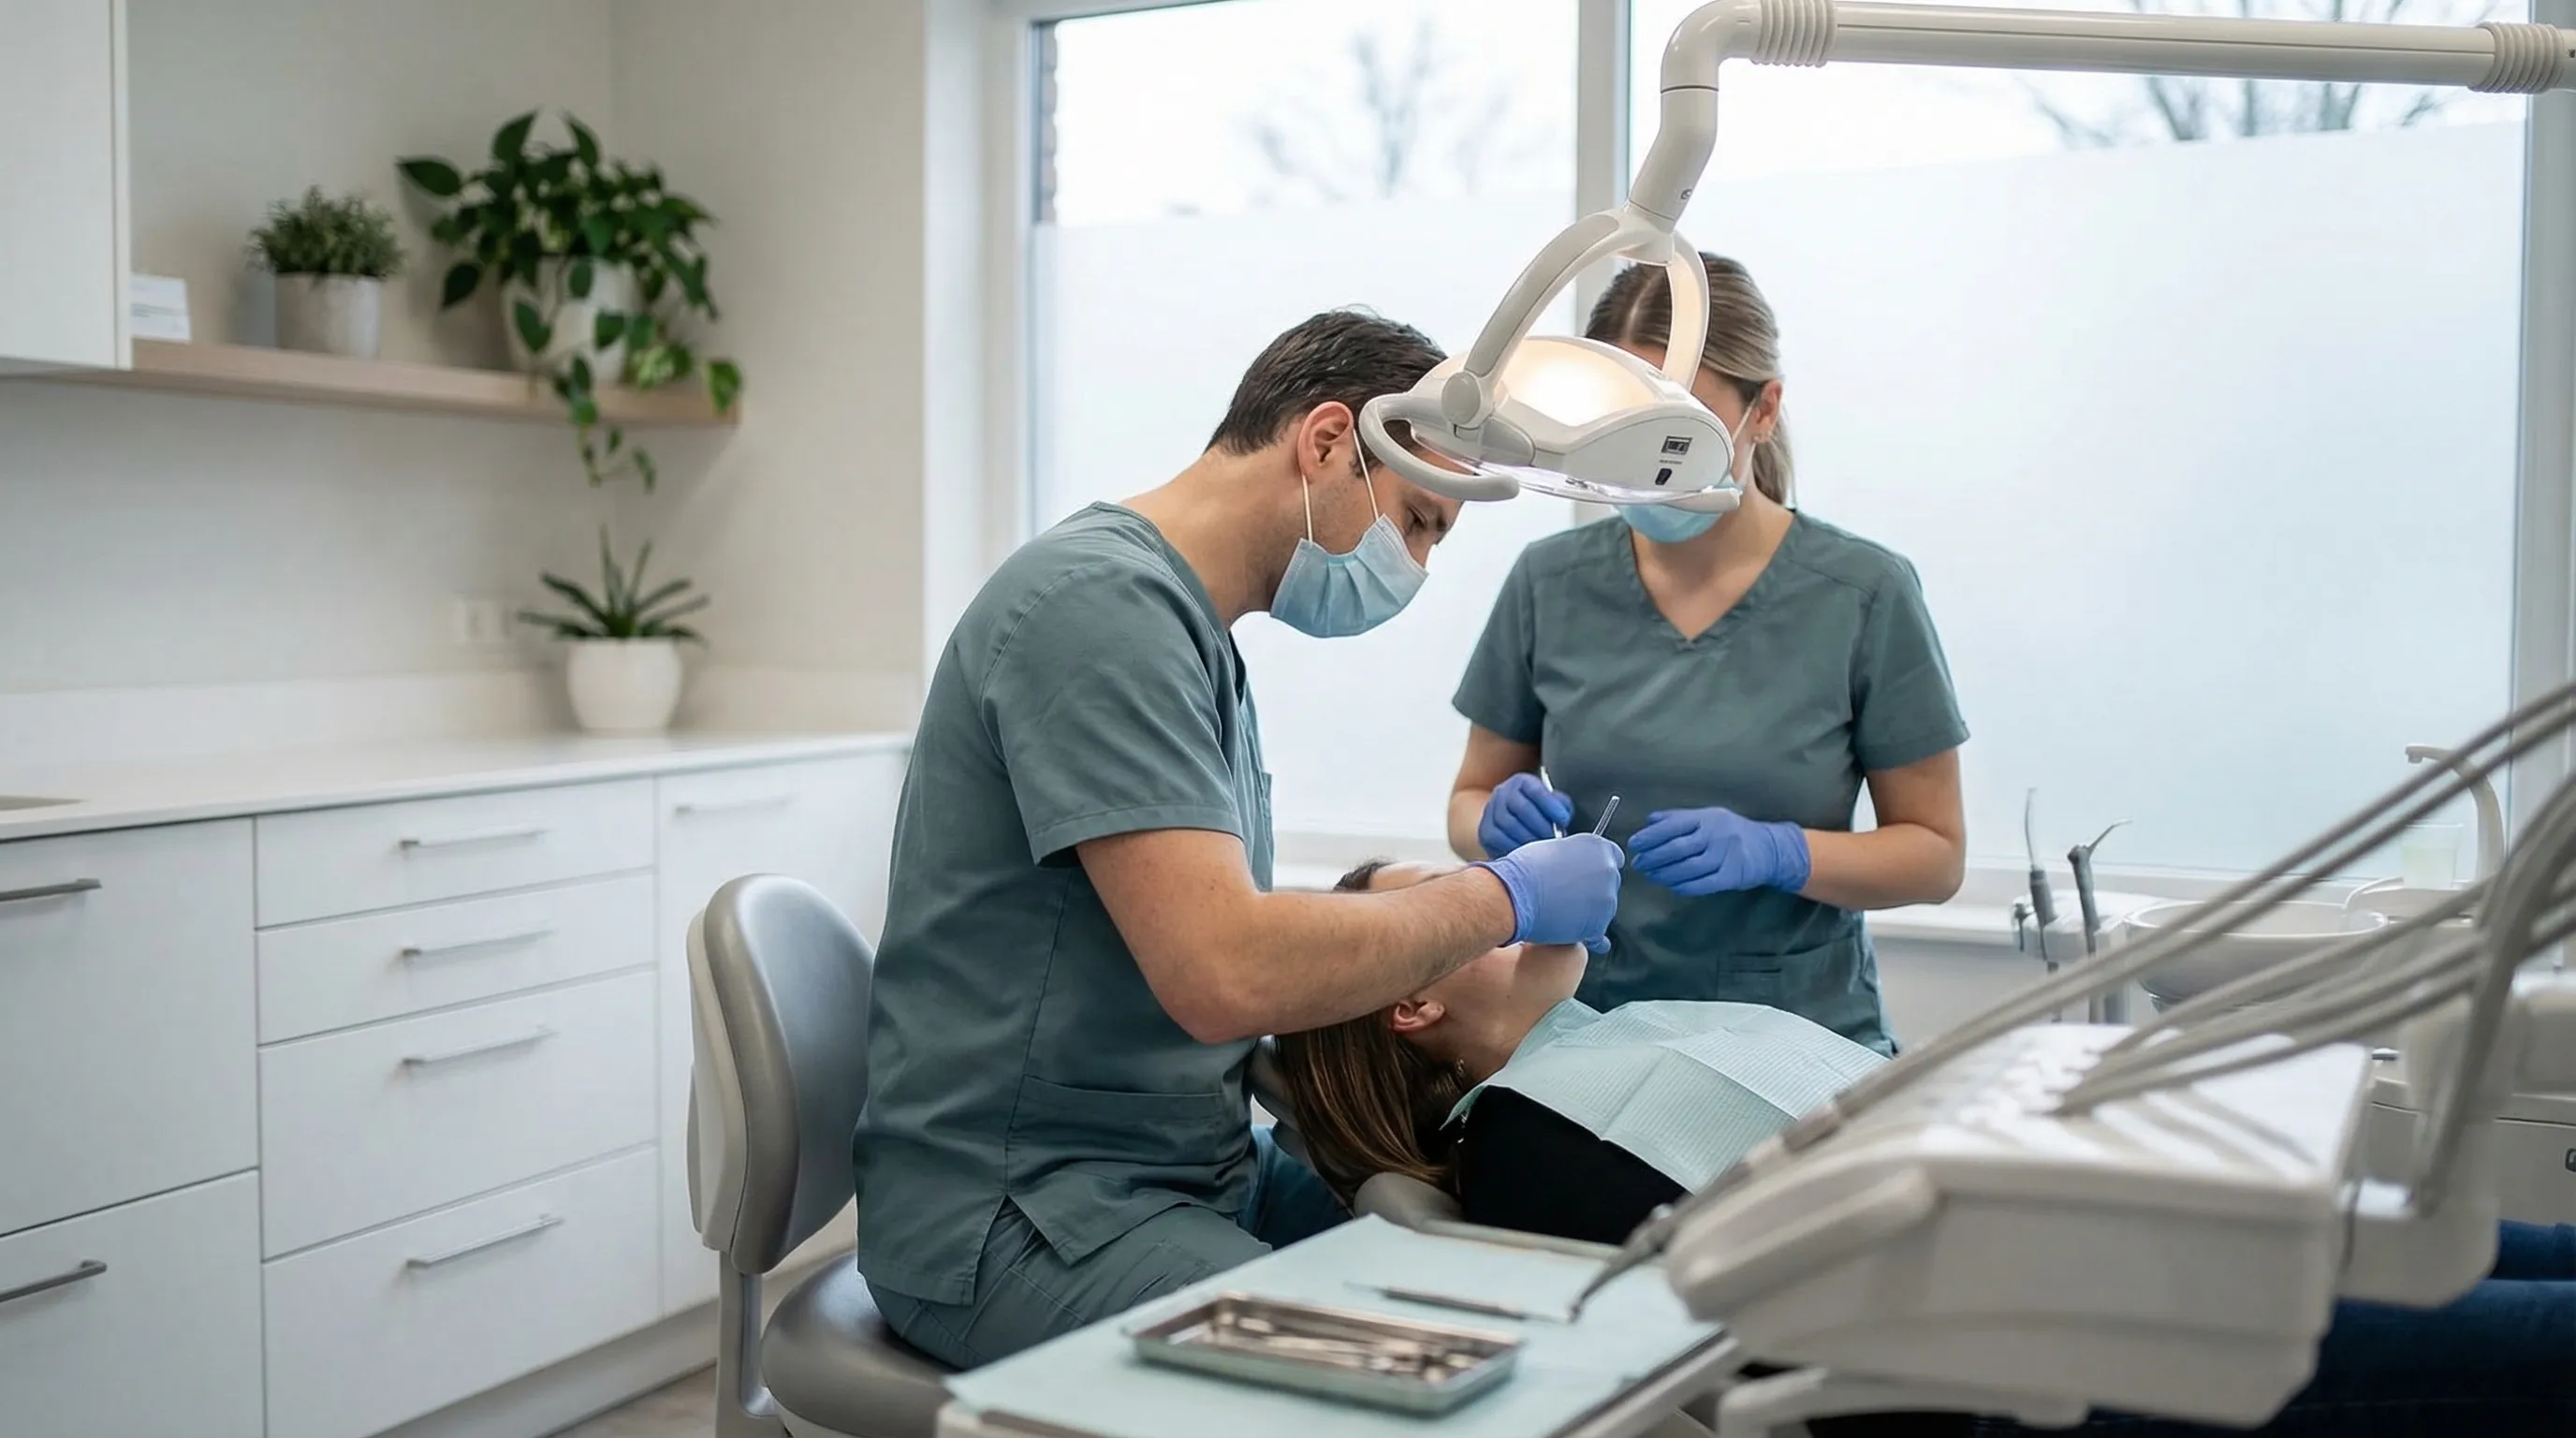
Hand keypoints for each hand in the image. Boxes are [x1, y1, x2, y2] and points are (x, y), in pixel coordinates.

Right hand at [1475, 834, 1621, 953]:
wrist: (1514, 896)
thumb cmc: (1525, 871)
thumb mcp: (1554, 848)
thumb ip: (1574, 856)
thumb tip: (1573, 866)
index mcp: (1598, 847)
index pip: (1614, 857)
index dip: (1598, 868)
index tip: (1589, 875)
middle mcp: (1608, 871)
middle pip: (1610, 884)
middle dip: (1595, 891)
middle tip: (1570, 894)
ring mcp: (1606, 899)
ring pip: (1604, 910)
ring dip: (1590, 913)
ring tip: (1563, 913)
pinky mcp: (1598, 924)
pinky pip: (1599, 935)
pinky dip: (1591, 937)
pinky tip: (1580, 936)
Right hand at [1477, 772, 1573, 857]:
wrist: (1516, 824)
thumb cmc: (1542, 814)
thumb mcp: (1555, 805)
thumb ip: (1561, 807)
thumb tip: (1562, 820)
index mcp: (1522, 782)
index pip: (1535, 790)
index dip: (1551, 805)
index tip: (1564, 820)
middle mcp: (1502, 792)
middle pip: (1521, 807)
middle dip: (1541, 826)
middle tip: (1555, 840)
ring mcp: (1490, 811)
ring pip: (1508, 824)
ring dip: (1529, 839)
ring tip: (1544, 849)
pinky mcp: (1485, 831)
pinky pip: (1497, 839)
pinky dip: (1514, 847)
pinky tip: (1527, 855)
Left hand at [1626, 807, 1812, 896]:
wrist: (1769, 848)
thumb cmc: (1731, 831)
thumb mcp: (1707, 817)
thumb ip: (1678, 818)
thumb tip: (1649, 821)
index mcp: (1706, 817)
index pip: (1673, 825)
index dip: (1650, 836)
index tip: (1634, 844)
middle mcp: (1716, 834)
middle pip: (1678, 848)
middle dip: (1653, 857)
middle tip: (1639, 864)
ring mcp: (1725, 856)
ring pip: (1688, 868)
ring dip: (1665, 874)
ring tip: (1651, 875)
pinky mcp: (1732, 876)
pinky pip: (1702, 884)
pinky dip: (1683, 886)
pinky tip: (1672, 885)